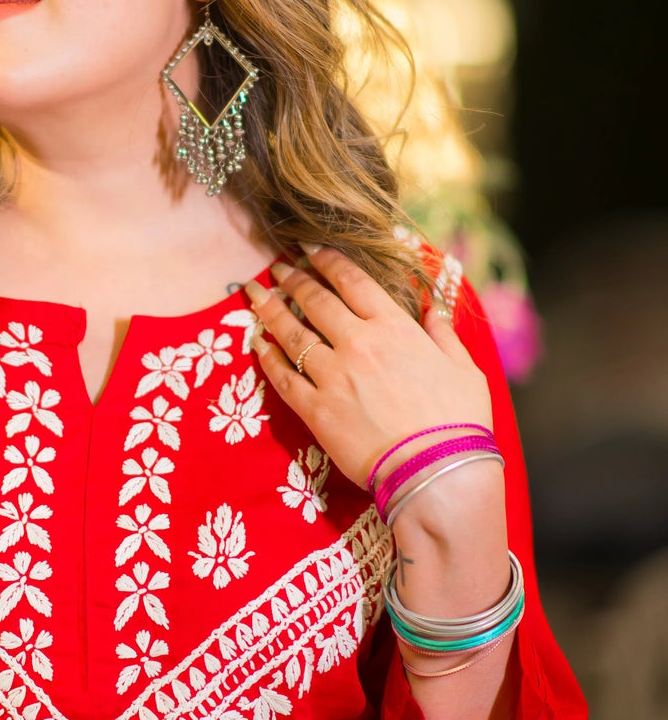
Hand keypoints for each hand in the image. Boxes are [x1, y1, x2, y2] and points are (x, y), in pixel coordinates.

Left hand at [246, 247, 492, 489]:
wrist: (437, 472)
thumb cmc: (459, 422)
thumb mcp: (464, 369)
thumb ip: (444, 334)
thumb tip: (435, 309)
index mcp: (395, 329)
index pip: (353, 282)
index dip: (328, 260)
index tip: (310, 248)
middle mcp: (359, 344)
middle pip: (316, 301)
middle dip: (293, 279)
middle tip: (277, 266)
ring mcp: (333, 376)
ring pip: (292, 333)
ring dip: (270, 309)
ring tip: (254, 293)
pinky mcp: (315, 409)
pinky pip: (282, 376)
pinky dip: (267, 356)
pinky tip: (256, 343)